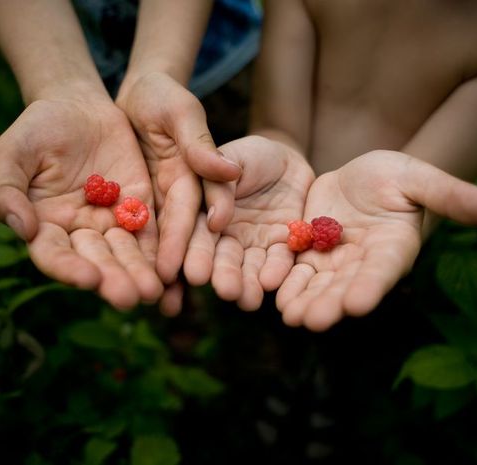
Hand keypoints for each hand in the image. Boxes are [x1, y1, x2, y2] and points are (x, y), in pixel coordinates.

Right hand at [0, 96, 162, 308]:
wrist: (76, 105)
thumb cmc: (35, 129)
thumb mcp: (11, 153)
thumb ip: (5, 190)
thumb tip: (23, 229)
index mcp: (44, 227)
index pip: (54, 255)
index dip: (69, 268)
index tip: (88, 277)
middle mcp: (79, 233)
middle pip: (96, 261)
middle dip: (113, 279)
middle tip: (130, 297)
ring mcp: (111, 222)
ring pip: (126, 253)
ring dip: (139, 272)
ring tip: (153, 291)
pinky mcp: (139, 208)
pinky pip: (151, 231)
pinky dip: (161, 249)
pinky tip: (172, 267)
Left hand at [116, 72, 241, 290]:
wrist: (130, 96)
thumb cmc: (161, 96)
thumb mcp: (181, 111)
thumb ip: (200, 143)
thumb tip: (230, 172)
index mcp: (196, 176)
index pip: (199, 209)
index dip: (200, 237)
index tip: (201, 267)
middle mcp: (182, 198)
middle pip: (187, 236)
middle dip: (190, 266)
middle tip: (188, 301)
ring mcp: (160, 207)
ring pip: (161, 245)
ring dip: (164, 277)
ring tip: (165, 309)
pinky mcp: (135, 210)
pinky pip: (135, 239)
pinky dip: (136, 262)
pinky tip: (136, 290)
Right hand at [183, 135, 314, 309]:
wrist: (288, 160)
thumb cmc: (252, 155)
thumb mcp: (233, 159)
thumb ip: (219, 185)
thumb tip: (215, 221)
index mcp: (201, 213)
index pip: (192, 234)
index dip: (188, 253)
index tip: (187, 273)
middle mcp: (223, 235)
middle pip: (219, 257)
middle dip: (222, 275)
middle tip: (224, 290)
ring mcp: (251, 244)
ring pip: (246, 267)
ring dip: (247, 284)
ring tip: (247, 299)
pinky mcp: (280, 247)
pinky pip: (278, 262)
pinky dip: (276, 272)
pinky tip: (272, 283)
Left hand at [277, 150, 476, 330]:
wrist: (363, 176)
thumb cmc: (397, 177)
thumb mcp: (418, 178)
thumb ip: (450, 195)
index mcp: (392, 247)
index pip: (382, 270)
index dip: (370, 286)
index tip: (357, 303)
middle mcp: (362, 262)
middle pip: (344, 287)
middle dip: (328, 303)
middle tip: (311, 320)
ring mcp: (333, 260)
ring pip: (317, 284)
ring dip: (303, 300)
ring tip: (288, 315)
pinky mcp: (308, 252)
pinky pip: (294, 269)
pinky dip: (284, 280)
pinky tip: (271, 292)